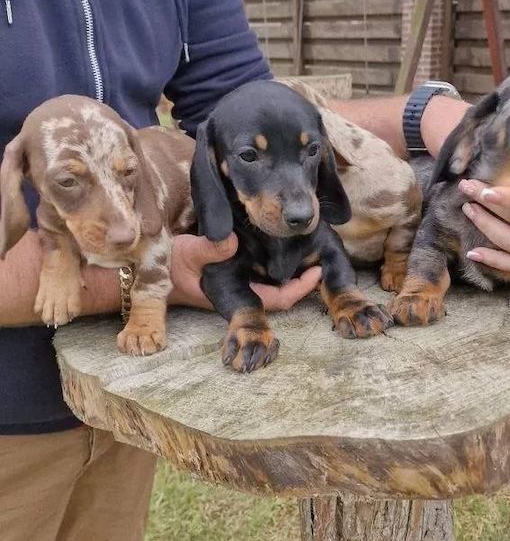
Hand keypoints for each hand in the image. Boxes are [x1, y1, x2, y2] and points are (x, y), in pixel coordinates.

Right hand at [170, 233, 321, 310]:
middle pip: (284, 291)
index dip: (300, 288)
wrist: (156, 268)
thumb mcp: (188, 254)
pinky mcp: (239, 272)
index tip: (317, 271)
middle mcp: (244, 292)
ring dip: (294, 267)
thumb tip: (232, 243)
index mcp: (237, 294)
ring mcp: (243, 284)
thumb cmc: (172, 266)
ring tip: (312, 246)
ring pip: (277, 281)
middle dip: (304, 277)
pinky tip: (287, 241)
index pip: (278, 299)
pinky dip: (279, 259)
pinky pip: (266, 269)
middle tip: (322, 254)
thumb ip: (209, 249)